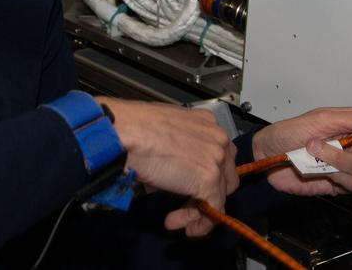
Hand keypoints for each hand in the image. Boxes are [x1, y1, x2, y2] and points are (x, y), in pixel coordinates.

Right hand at [100, 98, 237, 236]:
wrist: (126, 133)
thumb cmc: (134, 128)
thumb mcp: (166, 131)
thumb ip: (181, 147)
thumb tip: (177, 168)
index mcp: (206, 122)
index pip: (217, 154)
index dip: (205, 174)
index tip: (189, 187)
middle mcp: (217, 138)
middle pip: (224, 175)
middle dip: (207, 193)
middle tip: (186, 204)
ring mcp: (216, 159)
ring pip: (219, 194)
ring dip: (198, 210)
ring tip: (177, 220)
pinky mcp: (208, 180)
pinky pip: (214, 210)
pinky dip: (202, 223)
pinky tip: (188, 228)